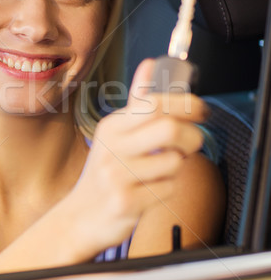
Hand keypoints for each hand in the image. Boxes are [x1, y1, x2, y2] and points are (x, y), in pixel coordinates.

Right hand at [67, 59, 208, 258]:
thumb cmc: (104, 173)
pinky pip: (168, 189)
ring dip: (179, 167)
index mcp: (112, 126)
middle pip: (169, 128)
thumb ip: (137, 102)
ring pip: (174, 162)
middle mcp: (112, 148)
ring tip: (163, 169)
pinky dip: (168, 189)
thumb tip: (150, 63)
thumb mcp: (114, 134)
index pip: (154, 103)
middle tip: (193, 142)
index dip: (186, 103)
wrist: (79, 216)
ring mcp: (118, 176)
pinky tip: (152, 189)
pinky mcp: (127, 202)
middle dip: (192, 135)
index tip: (201, 109)